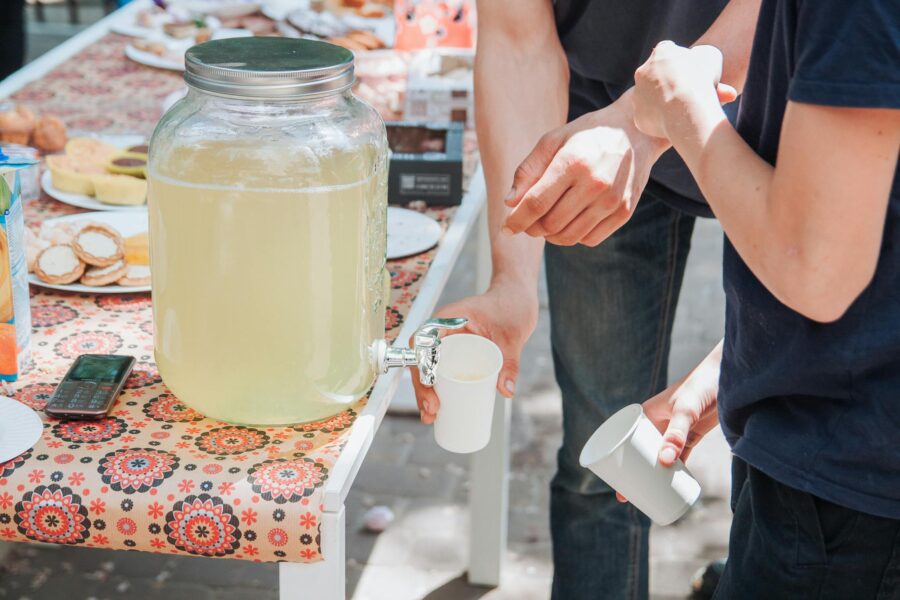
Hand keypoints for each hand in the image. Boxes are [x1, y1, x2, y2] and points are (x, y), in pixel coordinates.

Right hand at [411, 278, 538, 423]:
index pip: (423, 340)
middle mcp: (442, 329)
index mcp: (449, 317)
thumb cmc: (512, 306)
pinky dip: (437, 388)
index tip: (431, 387)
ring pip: (429, 367)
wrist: (516, 297)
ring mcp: (448, 341)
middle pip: (422, 359)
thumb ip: (510, 362)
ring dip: (426, 392)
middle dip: (422, 387)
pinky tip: (438, 410)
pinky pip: (441, 369)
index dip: (422, 365)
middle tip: (432, 412)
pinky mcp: (456, 351)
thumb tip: (506, 392)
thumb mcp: (513, 336)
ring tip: (432, 417)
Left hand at [500, 91, 667, 246]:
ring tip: (547, 222)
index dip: (517, 220)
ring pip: (569, 237)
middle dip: (532, 228)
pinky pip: (590, 239)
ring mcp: (612, 200)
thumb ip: (528, 170)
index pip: (536, 203)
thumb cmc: (587, 135)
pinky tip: (571, 221)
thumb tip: (510, 202)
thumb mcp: (554, 140)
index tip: (506, 228)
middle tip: (528, 222)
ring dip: (550, 236)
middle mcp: (595, 184)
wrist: (636, 132)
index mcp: (573, 162)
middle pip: (550, 224)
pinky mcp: (625, 212)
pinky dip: (574, 236)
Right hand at [614, 341, 722, 502]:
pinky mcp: (690, 436)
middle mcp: (657, 423)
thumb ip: (676, 433)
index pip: (624, 439)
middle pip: (639, 452)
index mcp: (647, 414)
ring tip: (644, 496)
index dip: (616, 460)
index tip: (612, 480)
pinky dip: (672, 471)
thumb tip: (663, 462)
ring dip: (650, 475)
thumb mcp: (686, 410)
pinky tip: (669, 486)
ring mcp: (674, 431)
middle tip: (624, 495)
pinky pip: (677, 458)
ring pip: (657, 458)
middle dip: (630, 473)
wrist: (731, 378)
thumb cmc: (702, 385)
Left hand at [633, 42, 737, 139]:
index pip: (670, 54)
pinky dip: (662, 120)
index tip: (692, 74)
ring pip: (652, 98)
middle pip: (657, 77)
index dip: (682, 65)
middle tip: (688, 93)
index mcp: (661, 53)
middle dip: (670, 83)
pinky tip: (675, 122)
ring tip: (683, 110)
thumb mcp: (711, 58)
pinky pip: (652, 118)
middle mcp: (643, 71)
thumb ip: (702, 55)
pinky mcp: (638, 116)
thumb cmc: (702, 80)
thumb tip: (698, 60)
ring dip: (664, 102)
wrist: (687, 109)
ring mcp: (637, 95)